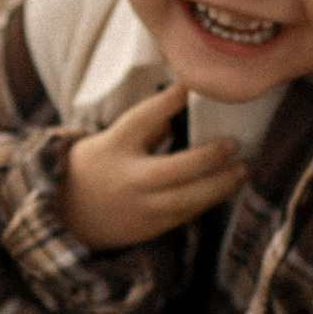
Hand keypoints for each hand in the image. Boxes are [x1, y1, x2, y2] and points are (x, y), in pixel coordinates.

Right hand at [57, 83, 244, 250]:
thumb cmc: (96, 166)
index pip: (139, 120)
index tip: (189, 86)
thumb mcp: (111, 139)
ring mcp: (139, 206)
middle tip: (234, 144)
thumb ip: (146, 126)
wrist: (69, 214)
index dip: (166, 102)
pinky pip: (185, 213)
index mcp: (113, 147)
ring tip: (242, 168)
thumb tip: (185, 105)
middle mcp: (126, 178)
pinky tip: (228, 187)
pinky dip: (209, 199)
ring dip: (218, 184)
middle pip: (170, 169)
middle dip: (207, 158)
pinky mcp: (150, 226)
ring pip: (185, 199)